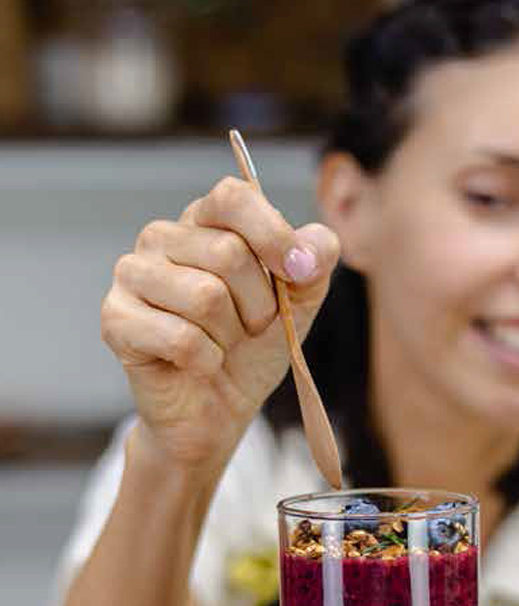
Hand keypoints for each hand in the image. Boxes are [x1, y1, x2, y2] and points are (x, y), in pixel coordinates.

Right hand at [101, 177, 339, 469]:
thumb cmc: (253, 347)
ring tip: (223, 344)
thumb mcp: (299, 301)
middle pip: (228, 253)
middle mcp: (163, 237)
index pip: (234, 196)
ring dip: (230, 335)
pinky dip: (206, 360)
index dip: (273, 235)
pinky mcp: (116, 320)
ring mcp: (132, 275)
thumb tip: (310, 252)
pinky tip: (199, 364)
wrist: (219, 408)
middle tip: (251, 328)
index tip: (298, 274)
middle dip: (259, 305)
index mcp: (207, 221)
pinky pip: (181, 338)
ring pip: (205, 296)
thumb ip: (315, 262)